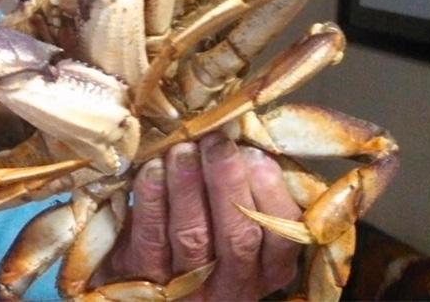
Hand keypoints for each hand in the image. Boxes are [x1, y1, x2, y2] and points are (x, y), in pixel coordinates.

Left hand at [106, 132, 301, 299]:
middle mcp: (236, 285)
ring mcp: (191, 287)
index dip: (271, 192)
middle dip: (227, 183)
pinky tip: (153, 169)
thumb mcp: (237, 223)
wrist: (146, 281)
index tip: (254, 153)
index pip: (283, 235)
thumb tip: (242, 141)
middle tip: (215, 142)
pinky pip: (152, 239)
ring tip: (183, 150)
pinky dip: (152, 201)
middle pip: (238, 236)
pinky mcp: (148, 281)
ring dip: (188, 187)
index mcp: (269, 269)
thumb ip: (246, 193)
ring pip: (194, 237)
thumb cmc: (205, 235)